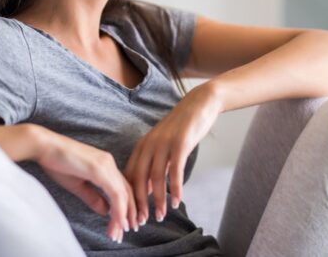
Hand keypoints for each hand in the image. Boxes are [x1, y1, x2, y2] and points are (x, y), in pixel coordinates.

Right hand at [33, 127, 137, 243]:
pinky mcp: (100, 169)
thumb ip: (93, 197)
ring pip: (123, 194)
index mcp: (105, 165)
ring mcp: (106, 165)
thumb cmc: (57, 163)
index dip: (125, 207)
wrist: (44, 146)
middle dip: (129, 214)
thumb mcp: (78, 185)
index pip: (122, 189)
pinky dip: (119, 209)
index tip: (124, 225)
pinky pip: (115, 193)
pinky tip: (119, 222)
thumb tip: (107, 210)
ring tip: (122, 232)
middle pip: (127, 192)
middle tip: (127, 231)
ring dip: (124, 215)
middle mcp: (110, 163)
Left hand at [122, 83, 222, 223]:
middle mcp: (149, 145)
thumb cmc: (181, 128)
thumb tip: (146, 190)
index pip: (129, 176)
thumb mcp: (163, 146)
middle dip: (138, 203)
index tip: (130, 214)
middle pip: (138, 179)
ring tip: (160, 216)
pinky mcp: (180, 144)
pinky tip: (177, 202)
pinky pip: (175, 170)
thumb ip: (154, 166)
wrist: (199, 104)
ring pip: (155, 178)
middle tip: (141, 222)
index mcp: (142, 147)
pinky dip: (175, 188)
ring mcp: (164, 144)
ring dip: (157, 200)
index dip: (128, 197)